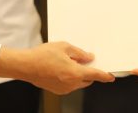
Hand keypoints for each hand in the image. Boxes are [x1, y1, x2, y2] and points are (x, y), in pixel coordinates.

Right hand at [0, 42, 114, 94]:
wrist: (26, 66)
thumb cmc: (42, 55)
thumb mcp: (64, 47)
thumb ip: (79, 53)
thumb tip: (88, 58)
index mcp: (75, 73)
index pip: (95, 75)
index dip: (105, 75)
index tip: (111, 76)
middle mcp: (71, 84)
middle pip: (87, 80)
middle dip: (89, 72)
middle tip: (84, 61)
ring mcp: (64, 89)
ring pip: (78, 83)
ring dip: (79, 75)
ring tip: (69, 62)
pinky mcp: (57, 90)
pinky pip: (70, 85)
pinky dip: (71, 78)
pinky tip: (62, 68)